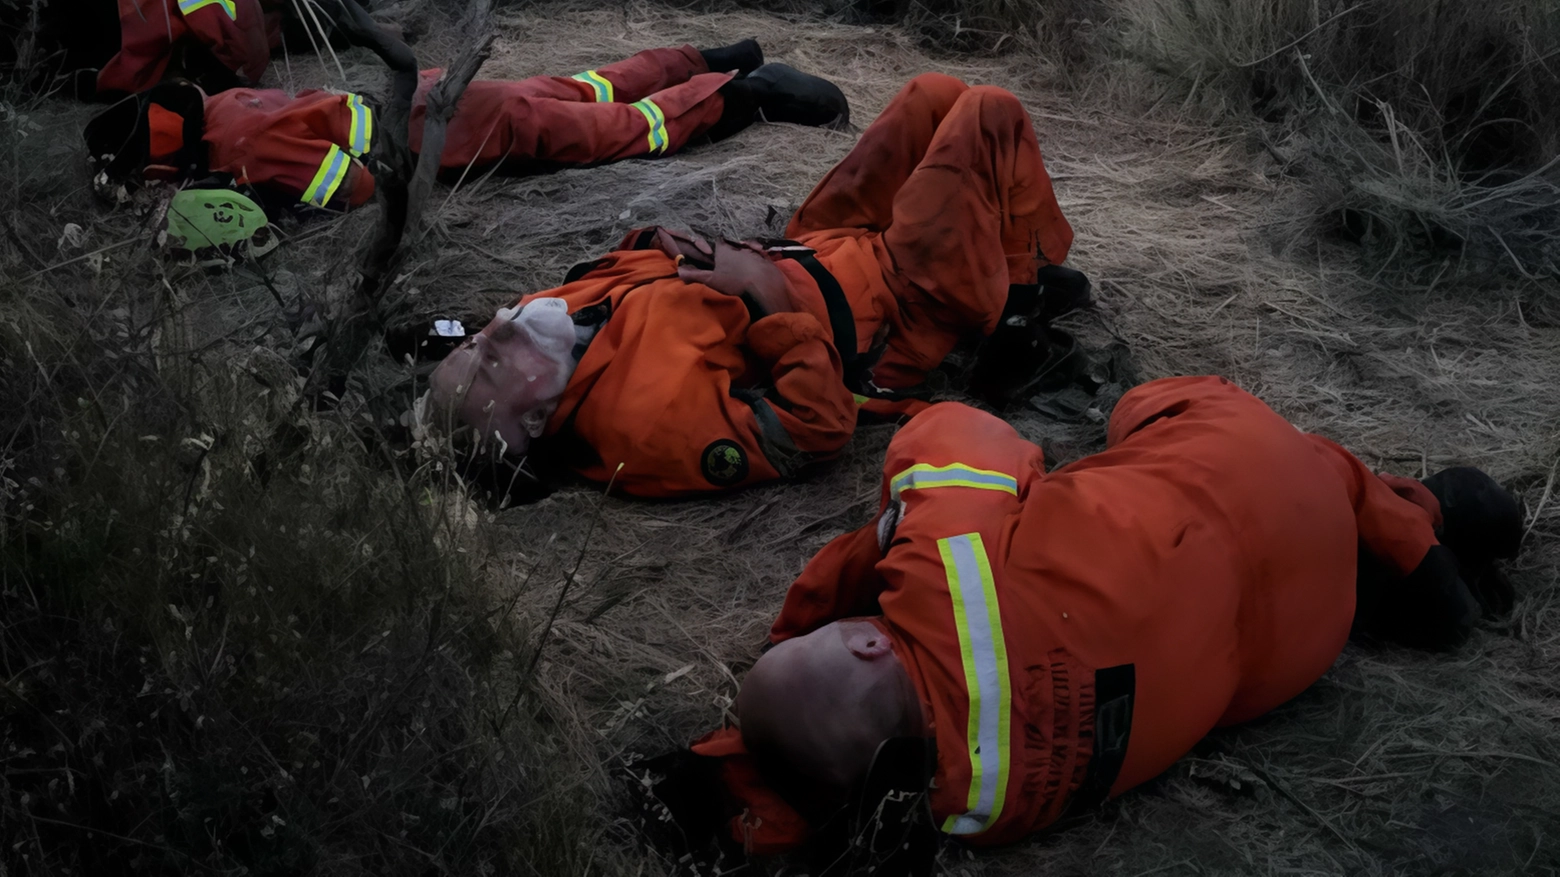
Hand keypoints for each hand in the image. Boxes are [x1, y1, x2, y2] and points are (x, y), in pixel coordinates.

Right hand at [677, 239, 793, 315]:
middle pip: (733, 245)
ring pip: (747, 250)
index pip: (718, 241)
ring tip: (743, 264)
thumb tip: (679, 271)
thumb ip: (695, 275)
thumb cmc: (734, 283)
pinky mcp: (766, 259)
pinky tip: (758, 268)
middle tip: (729, 258)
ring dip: (745, 255)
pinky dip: (758, 261)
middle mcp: (739, 248)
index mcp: (724, 250)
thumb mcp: (711, 280)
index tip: (715, 249)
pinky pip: (761, 257)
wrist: (763, 287)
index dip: (716, 245)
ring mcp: (754, 252)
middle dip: (731, 249)